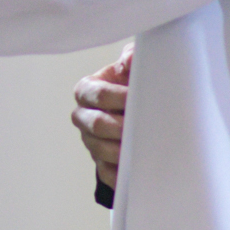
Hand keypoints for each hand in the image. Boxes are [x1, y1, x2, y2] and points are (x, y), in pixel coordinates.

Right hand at [71, 43, 132, 189]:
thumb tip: (129, 61)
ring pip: (101, 150)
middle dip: (121, 127)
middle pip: (96, 125)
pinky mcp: (100, 162)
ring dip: (124, 150)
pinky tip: (138, 168)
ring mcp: (90, 141)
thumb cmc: (132, 84)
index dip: (118, 96)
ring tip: (146, 147)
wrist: (135, 110)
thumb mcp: (131, 66)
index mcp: (87, 90)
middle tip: (145, 127)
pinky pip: (107, 172)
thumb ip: (131, 57)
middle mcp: (83, 116)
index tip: (139, 98)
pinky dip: (122, 173)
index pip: (97, 94)